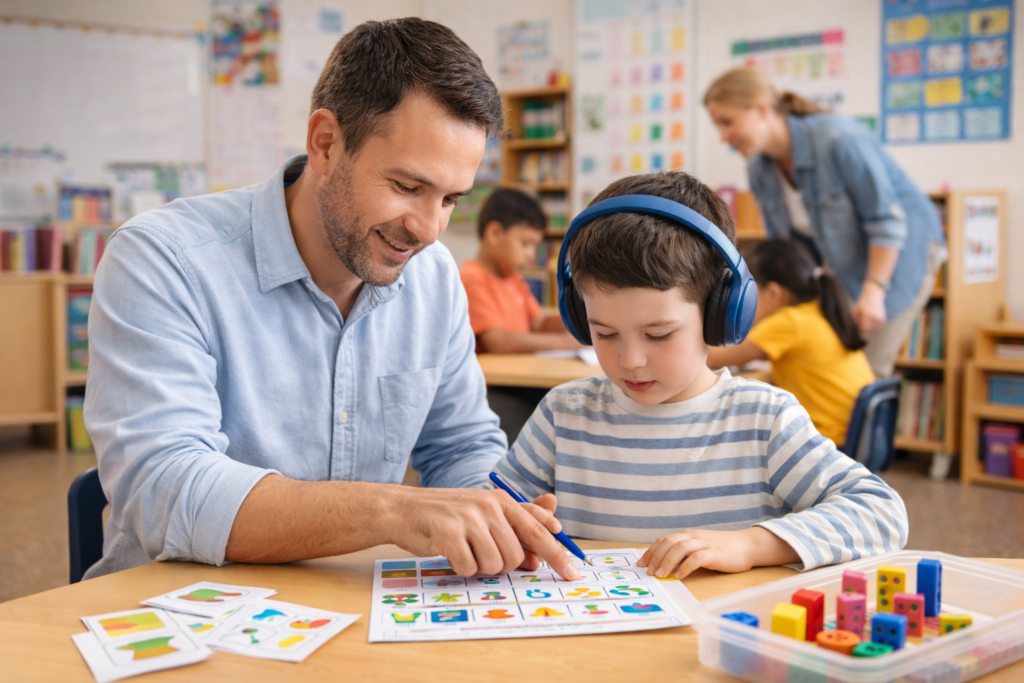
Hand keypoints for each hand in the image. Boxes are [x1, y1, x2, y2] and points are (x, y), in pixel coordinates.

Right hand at [386, 487, 580, 580]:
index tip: (573, 572)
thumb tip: (555, 527)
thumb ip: (519, 519)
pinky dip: (461, 568)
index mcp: (501, 500)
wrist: (403, 510)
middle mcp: (488, 506)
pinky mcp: (449, 534)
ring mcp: (469, 519)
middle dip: (501, 564)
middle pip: (516, 556)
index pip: (538, 529)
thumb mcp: (484, 510)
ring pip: (495, 565)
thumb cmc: (447, 514)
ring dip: (479, 567)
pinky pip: (470, 569)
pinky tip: (450, 553)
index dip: (558, 553)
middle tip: (480, 553)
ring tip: (464, 551)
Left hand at [637, 527, 798, 579]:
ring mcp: (705, 543)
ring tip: (661, 576)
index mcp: (688, 535)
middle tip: (649, 572)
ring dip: (668, 562)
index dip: (651, 552)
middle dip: (656, 557)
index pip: (664, 540)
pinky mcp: (715, 553)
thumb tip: (664, 565)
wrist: (747, 545)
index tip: (641, 564)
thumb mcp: (699, 547)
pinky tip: (680, 576)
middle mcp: (694, 536)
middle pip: (669, 543)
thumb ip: (684, 553)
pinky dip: (686, 566)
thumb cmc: (721, 549)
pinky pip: (697, 558)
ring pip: (680, 548)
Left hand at [853, 281, 886, 336]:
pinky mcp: (883, 317)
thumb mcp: (856, 309)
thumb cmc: (864, 302)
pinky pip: (879, 326)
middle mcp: (873, 317)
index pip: (864, 328)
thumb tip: (857, 326)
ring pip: (875, 329)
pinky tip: (873, 324)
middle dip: (866, 331)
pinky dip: (876, 327)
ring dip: (871, 330)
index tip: (860, 333)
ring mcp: (879, 317)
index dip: (861, 332)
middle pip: (870, 330)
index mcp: (866, 315)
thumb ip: (856, 318)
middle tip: (863, 331)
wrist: (873, 295)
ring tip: (868, 326)